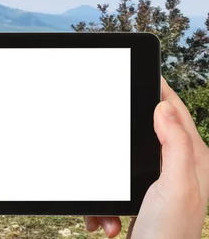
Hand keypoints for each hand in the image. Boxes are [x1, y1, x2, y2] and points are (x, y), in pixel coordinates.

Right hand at [85, 77, 208, 237]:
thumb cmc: (169, 237)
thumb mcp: (175, 187)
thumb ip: (176, 145)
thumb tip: (164, 108)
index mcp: (193, 161)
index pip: (177, 113)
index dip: (161, 91)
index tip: (145, 74)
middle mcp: (178, 169)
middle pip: (147, 133)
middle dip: (121, 139)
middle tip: (108, 130)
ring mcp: (159, 184)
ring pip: (123, 162)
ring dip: (107, 184)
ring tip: (108, 213)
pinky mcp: (141, 199)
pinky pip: (113, 188)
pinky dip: (103, 205)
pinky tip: (106, 223)